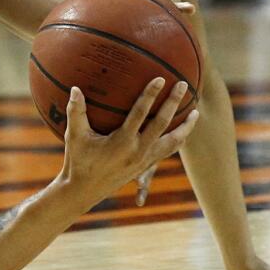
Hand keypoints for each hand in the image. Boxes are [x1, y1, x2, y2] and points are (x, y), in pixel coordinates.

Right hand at [58, 78, 197, 206]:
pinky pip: (168, 151)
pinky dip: (178, 139)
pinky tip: (182, 131)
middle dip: (174, 102)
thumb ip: (76, 111)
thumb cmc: (78, 161)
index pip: (141, 113)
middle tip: (183, 85)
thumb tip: (74, 88)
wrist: (84, 191)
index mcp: (122, 141)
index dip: (151, 95)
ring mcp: (145, 160)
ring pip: (173, 141)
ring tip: (195, 112)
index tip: (161, 79)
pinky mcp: (146, 165)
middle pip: (162, 123)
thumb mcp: (75, 136)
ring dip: (186, 126)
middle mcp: (138, 151)